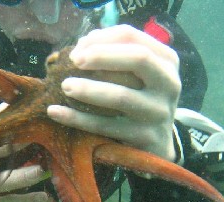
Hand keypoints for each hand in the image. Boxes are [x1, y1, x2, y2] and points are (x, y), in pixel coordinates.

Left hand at [47, 24, 181, 161]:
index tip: (79, 46)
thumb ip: (116, 55)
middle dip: (102, 55)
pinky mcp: (143, 137)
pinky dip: (77, 118)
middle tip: (74, 60)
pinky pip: (105, 126)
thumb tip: (82, 44)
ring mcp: (158, 112)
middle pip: (138, 58)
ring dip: (88, 89)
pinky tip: (55, 112)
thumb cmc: (140, 99)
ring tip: (65, 86)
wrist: (158, 142)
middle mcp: (168, 84)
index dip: (103, 38)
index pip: (133, 37)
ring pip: (121, 96)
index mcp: (166, 61)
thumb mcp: (139, 75)